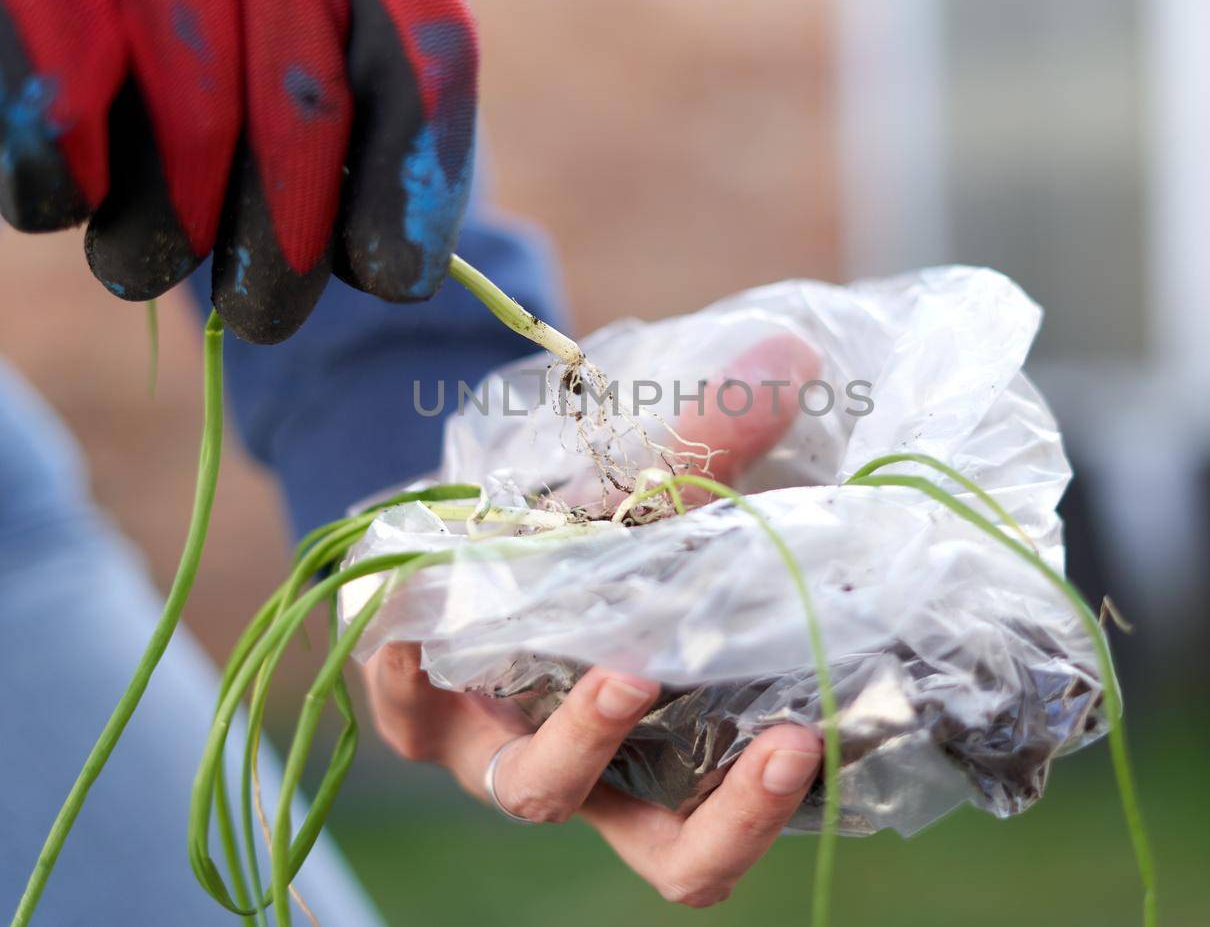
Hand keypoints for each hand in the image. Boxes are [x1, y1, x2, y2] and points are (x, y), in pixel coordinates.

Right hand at [0, 0, 475, 342]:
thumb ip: (304, 58)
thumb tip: (352, 250)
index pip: (422, 45)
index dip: (418, 181)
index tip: (396, 277)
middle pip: (308, 113)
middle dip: (289, 249)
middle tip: (263, 316)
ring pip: (187, 148)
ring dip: (162, 237)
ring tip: (135, 252)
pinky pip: (59, 148)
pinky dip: (55, 196)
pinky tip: (44, 170)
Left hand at [363, 333, 825, 906]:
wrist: (451, 535)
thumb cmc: (579, 541)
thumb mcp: (652, 504)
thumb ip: (715, 445)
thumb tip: (793, 356)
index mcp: (664, 754)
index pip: (722, 834)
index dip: (762, 811)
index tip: (806, 741)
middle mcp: (590, 776)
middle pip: (663, 854)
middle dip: (717, 812)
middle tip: (760, 729)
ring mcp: (495, 754)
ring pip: (540, 792)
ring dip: (587, 734)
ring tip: (619, 668)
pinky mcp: (407, 713)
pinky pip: (403, 703)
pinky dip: (416, 660)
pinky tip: (429, 603)